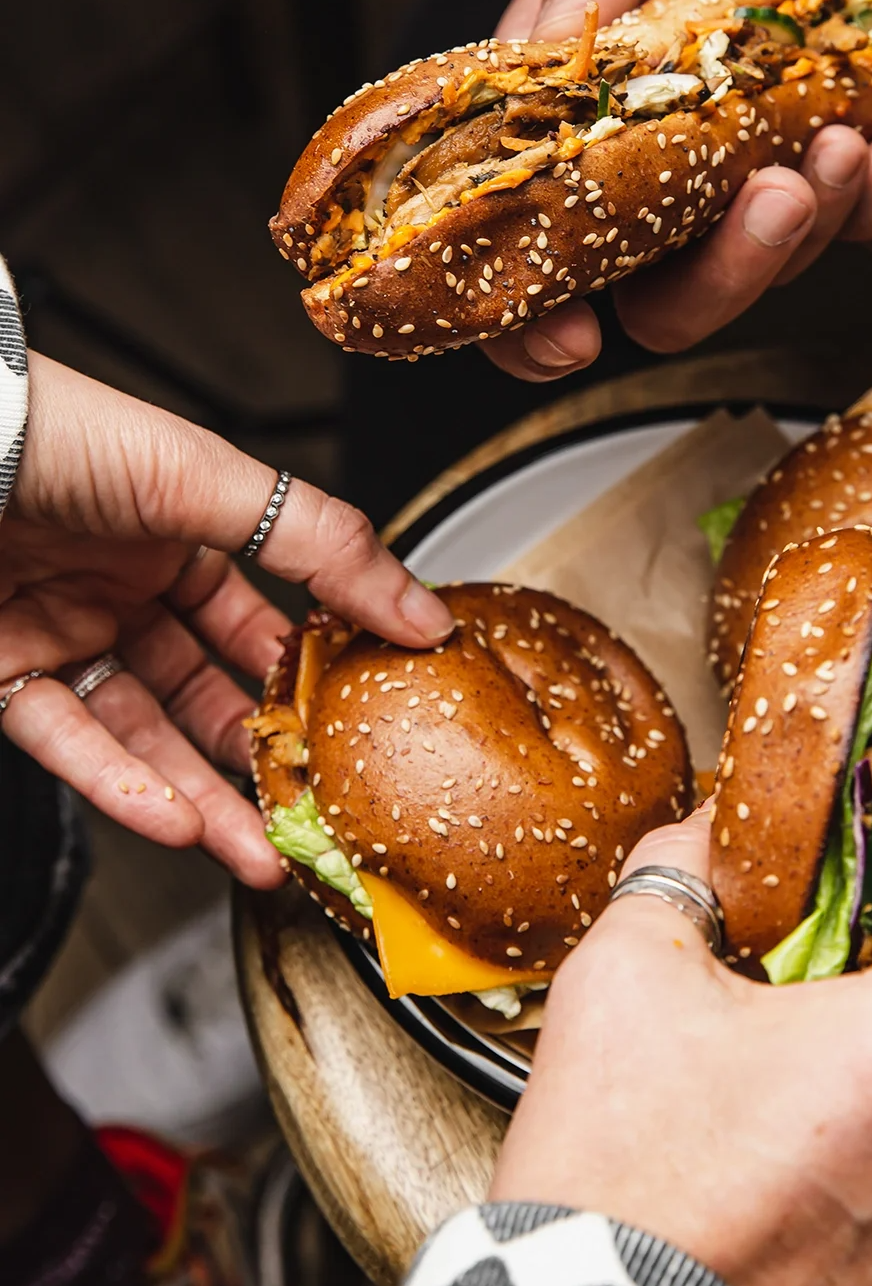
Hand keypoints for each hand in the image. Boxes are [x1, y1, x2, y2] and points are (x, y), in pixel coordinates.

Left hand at [0, 355, 454, 885]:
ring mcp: (65, 637)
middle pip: (207, 697)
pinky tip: (174, 818)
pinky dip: (122, 787)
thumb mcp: (209, 477)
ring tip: (256, 853)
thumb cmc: (62, 432)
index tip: (355, 731)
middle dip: (259, 766)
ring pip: (145, 738)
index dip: (305, 681)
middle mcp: (124, 591)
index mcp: (181, 536)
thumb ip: (318, 544)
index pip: (260, 626)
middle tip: (309, 820)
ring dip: (202, 799)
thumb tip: (416, 607)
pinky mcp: (4, 676)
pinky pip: (71, 746)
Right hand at [484, 0, 869, 382]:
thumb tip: (552, 42)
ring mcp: (706, 203)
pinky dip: (838, 203)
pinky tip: (851, 139)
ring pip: (734, 283)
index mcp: (542, 140)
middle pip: (642, 306)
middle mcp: (619, 193)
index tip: (571, 338)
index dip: (523, 327)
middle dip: (710, 285)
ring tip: (833, 152)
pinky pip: (808, 238)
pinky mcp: (782, 190)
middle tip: (772, 202)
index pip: (505, 267)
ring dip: (784, 243)